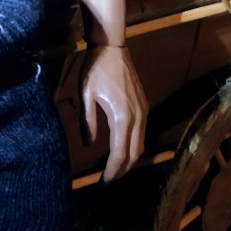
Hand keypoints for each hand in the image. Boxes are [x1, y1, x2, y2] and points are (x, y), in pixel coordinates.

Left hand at [82, 45, 146, 181]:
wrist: (112, 47)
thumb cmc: (95, 68)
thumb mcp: (85, 95)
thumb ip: (88, 122)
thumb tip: (88, 145)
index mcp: (122, 116)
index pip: (120, 153)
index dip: (112, 170)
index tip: (103, 182)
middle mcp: (137, 117)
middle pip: (134, 153)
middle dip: (122, 169)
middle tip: (108, 180)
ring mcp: (144, 111)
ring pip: (141, 144)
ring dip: (130, 159)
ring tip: (115, 169)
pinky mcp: (144, 106)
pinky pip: (142, 133)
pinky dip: (134, 146)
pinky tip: (122, 149)